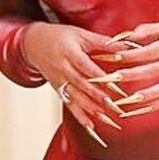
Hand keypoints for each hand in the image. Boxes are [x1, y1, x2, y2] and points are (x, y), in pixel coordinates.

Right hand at [20, 22, 127, 145]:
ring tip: (105, 118)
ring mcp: (59, 81)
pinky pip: (69, 104)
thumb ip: (102, 42)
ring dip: (90, 109)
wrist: (34, 44)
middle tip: (114, 106)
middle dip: (98, 97)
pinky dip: (79, 116)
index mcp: (69, 53)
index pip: (86, 67)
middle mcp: (62, 69)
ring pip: (76, 97)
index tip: (116, 86)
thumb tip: (124, 45)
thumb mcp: (80, 34)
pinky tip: (90, 125)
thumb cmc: (59, 36)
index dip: (100, 77)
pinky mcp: (58, 89)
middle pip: (82, 85)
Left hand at [92, 20, 158, 118]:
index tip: (115, 56)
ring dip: (145, 96)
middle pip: (155, 70)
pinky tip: (136, 111)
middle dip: (133, 75)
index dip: (133, 54)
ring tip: (126, 101)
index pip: (151, 50)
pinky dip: (152, 106)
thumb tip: (123, 37)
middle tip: (113, 78)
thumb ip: (146, 31)